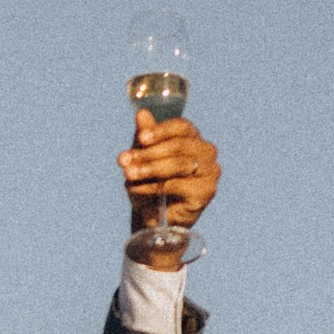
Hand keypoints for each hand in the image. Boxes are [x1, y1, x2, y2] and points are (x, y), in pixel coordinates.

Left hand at [119, 116, 218, 264]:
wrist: (154, 219)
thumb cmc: (150, 184)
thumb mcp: (143, 158)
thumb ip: (145, 137)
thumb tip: (141, 114)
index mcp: (193, 138)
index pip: (182, 127)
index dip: (161, 130)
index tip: (141, 138)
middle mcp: (206, 152)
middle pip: (179, 145)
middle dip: (149, 153)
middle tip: (124, 160)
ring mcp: (210, 172)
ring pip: (179, 164)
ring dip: (149, 168)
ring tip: (128, 174)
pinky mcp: (206, 192)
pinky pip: (177, 185)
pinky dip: (153, 187)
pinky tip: (137, 189)